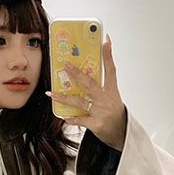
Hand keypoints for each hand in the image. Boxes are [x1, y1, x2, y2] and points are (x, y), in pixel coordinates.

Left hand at [46, 34, 126, 150]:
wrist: (121, 134)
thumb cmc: (114, 114)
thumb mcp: (111, 98)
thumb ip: (100, 88)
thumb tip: (82, 76)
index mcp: (112, 91)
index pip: (111, 69)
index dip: (108, 54)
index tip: (105, 40)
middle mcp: (107, 99)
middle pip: (90, 83)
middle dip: (76, 74)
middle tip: (65, 65)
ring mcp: (102, 112)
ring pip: (79, 102)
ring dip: (64, 98)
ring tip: (52, 93)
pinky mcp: (97, 124)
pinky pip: (80, 119)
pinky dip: (72, 119)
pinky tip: (65, 117)